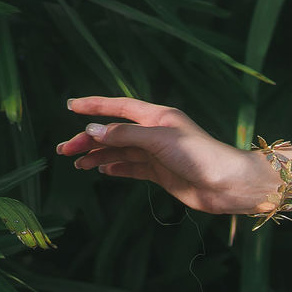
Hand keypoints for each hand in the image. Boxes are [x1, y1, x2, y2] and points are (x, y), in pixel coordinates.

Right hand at [55, 97, 277, 214]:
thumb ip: (125, 136)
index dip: (94, 106)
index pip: (119, 107)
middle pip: (114, 133)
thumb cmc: (200, 155)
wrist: (227, 184)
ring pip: (120, 151)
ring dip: (98, 156)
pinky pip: (131, 168)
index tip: (70, 106)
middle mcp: (156, 132)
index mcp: (158, 116)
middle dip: (89, 140)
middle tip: (64, 150)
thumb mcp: (159, 141)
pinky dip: (115, 168)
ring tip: (77, 163)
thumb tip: (93, 131)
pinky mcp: (161, 173)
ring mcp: (157, 154)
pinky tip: (101, 169)